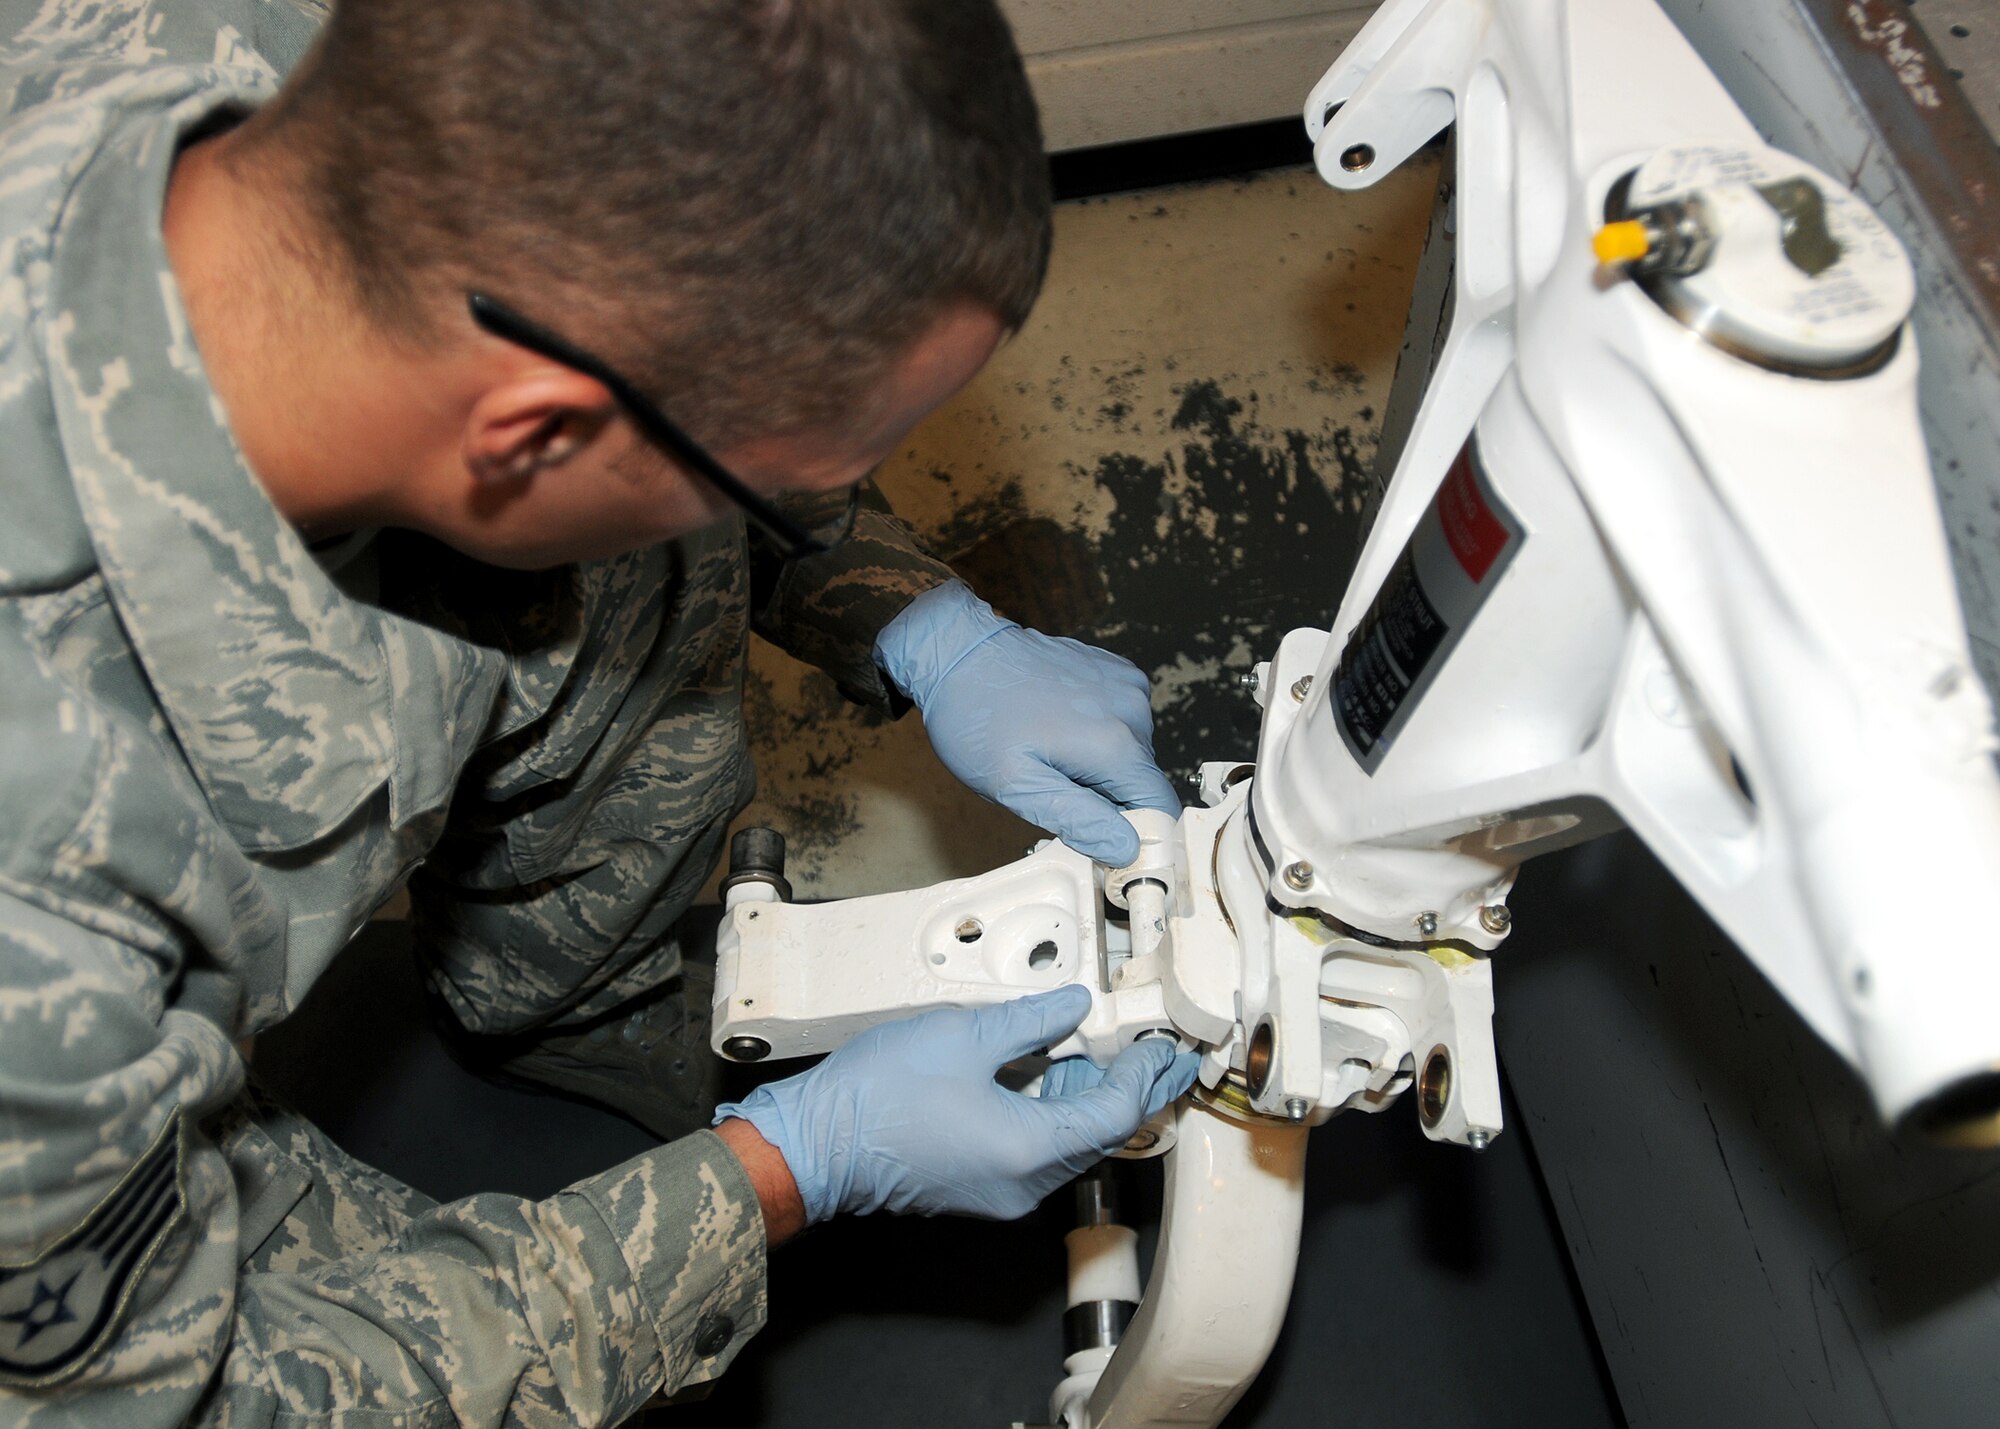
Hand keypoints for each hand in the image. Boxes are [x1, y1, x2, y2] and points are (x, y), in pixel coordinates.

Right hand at [713, 985, 1198, 1222]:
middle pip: (1100, 1136)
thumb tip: (1074, 1005)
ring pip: (1070, 1146)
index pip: (1113, 1113)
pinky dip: (1056, 1115)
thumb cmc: (877, 1095)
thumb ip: (1031, 1019)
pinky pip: (1039, 1153)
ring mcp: (1002, 1192)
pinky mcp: (980, 1188)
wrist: (815, 1146)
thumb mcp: (962, 1035)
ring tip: (1106, 1053)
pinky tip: (1053, 1076)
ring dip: (1091, 1101)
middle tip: (1160, 1057)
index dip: (1140, 1075)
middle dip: (1130, 1091)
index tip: (1157, 1045)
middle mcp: (1025, 1183)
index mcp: (1030, 1148)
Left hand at [874, 581, 1179, 864]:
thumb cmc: (976, 718)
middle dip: (1106, 796)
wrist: (958, 651)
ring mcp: (1126, 684)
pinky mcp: (1116, 670)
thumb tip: (1127, 847)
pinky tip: (1059, 722)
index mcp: (1114, 744)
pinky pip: (1122, 720)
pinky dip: (1097, 731)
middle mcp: (1132, 709)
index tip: (1096, 836)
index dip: (1136, 834)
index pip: (1161, 809)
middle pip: (1142, 781)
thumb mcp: (1015, 785)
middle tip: (1051, 783)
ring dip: (1099, 763)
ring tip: (1050, 747)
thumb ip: (1077, 819)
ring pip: (1132, 752)